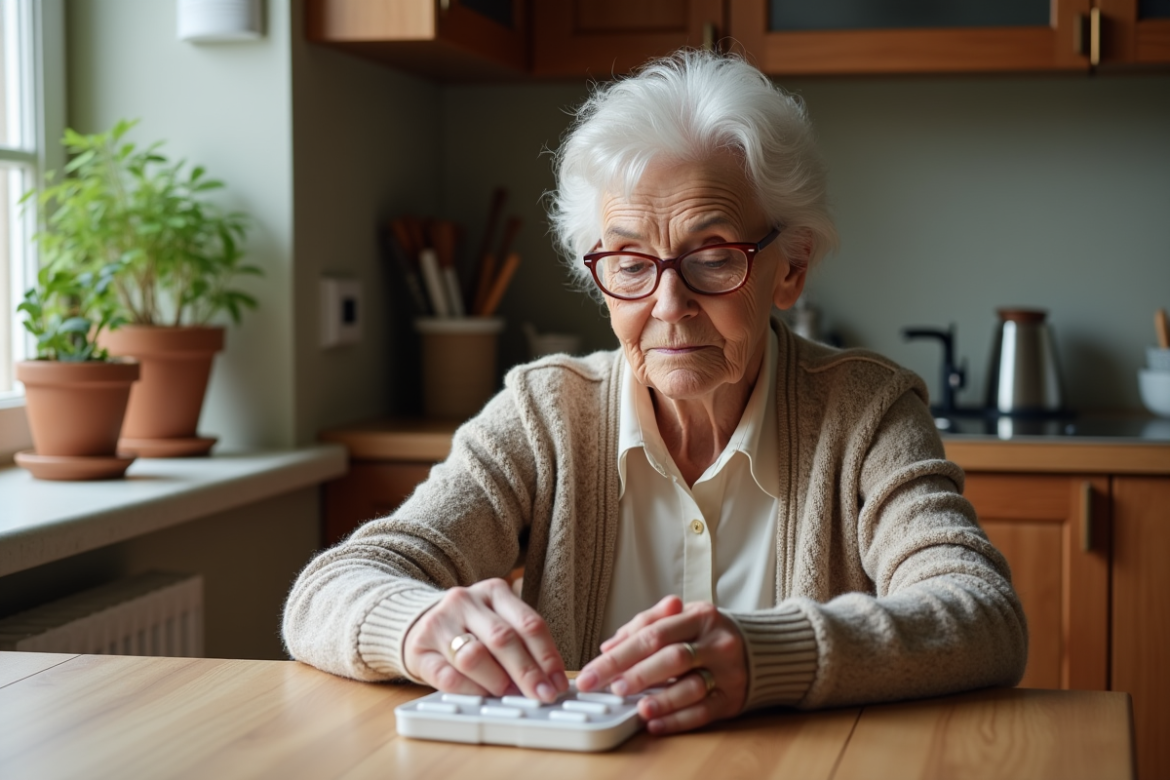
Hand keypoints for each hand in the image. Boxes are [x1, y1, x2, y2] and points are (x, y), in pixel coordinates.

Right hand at [403, 578, 568, 702]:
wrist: (417, 623)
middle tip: (542, 695)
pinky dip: (471, 690)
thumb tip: (548, 680)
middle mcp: (465, 601)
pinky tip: (483, 696)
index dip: (547, 656)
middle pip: (503, 639)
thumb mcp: (497, 622)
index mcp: (493, 591)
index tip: (557, 683)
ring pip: (474, 656)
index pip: (529, 623)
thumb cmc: (469, 628)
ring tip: (510, 694)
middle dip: (527, 672)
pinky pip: (448, 676)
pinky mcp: (420, 650)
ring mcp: (439, 623)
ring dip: (497, 681)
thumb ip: (521, 644)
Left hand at [575, 595, 747, 734]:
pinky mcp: (732, 698)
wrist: (765, 648)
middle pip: (672, 657)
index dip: (620, 653)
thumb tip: (609, 645)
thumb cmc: (711, 633)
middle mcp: (715, 642)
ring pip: (691, 686)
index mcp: (700, 616)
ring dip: (661, 698)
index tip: (593, 670)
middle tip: (611, 687)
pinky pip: (704, 712)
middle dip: (636, 674)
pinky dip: (677, 720)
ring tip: (638, 707)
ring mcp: (727, 671)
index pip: (653, 633)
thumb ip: (646, 624)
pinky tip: (655, 724)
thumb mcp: (684, 617)